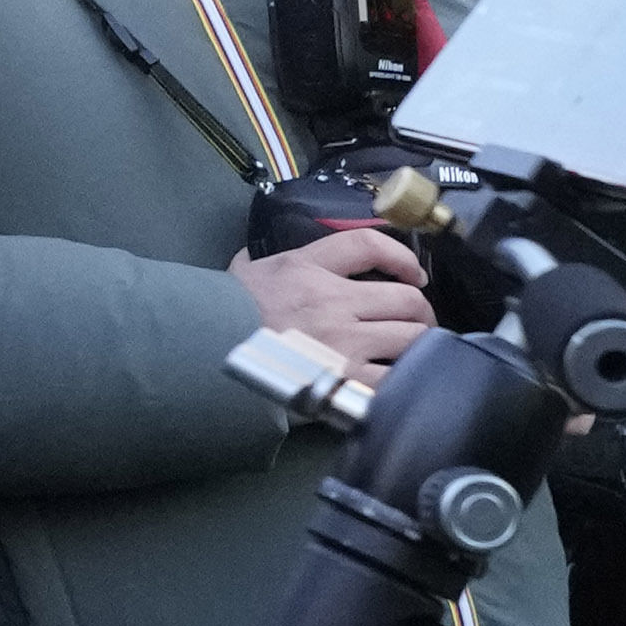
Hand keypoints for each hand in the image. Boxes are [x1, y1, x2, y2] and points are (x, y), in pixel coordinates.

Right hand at [237, 225, 439, 374]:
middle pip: (406, 299)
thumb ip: (274, 261)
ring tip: (415, 352)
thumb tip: (272, 258)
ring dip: (419, 345)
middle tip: (418, 322)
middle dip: (420, 311)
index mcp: (309, 267)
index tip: (413, 274)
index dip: (402, 257)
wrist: (205, 354)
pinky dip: (405, 379)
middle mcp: (332, 301)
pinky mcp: (344, 379)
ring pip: (411, 338)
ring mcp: (342, 342)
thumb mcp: (248, 270)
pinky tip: (401, 380)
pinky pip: (394, 378)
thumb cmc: (224, 314)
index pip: (369, 245)